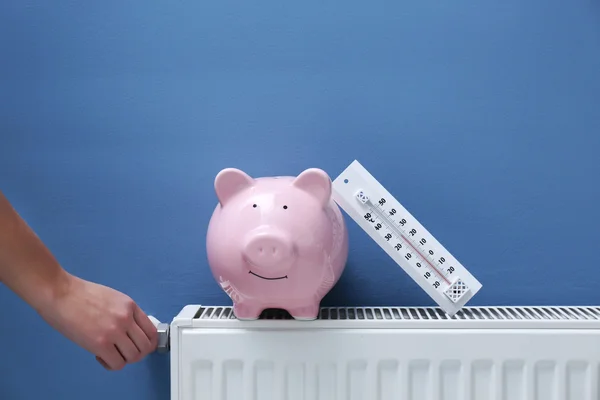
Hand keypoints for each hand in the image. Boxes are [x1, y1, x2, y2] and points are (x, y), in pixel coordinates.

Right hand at [38, 275, 157, 369]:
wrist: (60, 293)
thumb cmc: (80, 294)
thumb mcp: (113, 298)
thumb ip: (125, 313)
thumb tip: (132, 330)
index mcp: (130, 306)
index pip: (152, 331)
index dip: (147, 343)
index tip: (137, 346)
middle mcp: (127, 318)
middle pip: (145, 347)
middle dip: (136, 353)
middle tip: (122, 352)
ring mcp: (115, 331)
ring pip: (134, 357)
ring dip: (123, 359)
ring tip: (110, 353)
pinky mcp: (100, 343)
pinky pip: (117, 364)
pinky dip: (110, 364)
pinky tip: (100, 356)